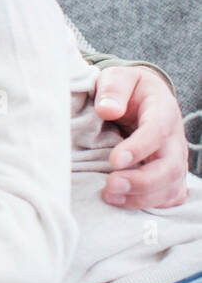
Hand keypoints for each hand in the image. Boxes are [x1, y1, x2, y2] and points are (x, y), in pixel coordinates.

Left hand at [94, 66, 188, 207]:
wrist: (140, 99)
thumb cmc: (126, 89)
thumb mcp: (118, 78)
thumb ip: (113, 90)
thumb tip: (107, 109)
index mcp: (163, 110)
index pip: (157, 131)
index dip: (139, 148)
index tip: (114, 160)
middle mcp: (174, 139)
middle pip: (169, 167)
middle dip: (142, 181)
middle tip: (110, 186)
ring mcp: (174, 159)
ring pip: (170, 186)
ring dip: (142, 197)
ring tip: (110, 197)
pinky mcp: (169, 176)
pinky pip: (169, 197)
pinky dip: (151, 204)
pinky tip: (125, 204)